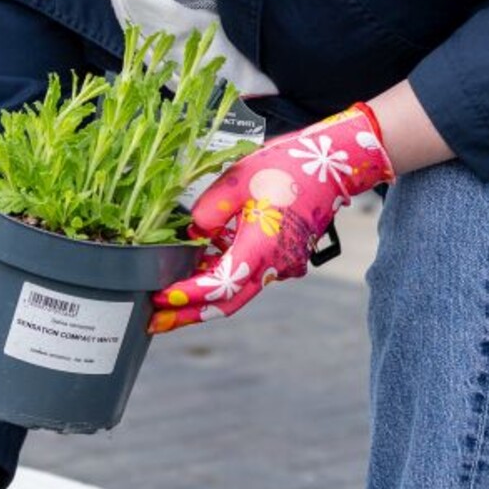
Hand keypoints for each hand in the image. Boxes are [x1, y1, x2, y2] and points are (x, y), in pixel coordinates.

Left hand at [152, 104, 392, 331]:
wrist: (332, 166)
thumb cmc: (288, 167)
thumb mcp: (239, 180)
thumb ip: (209, 210)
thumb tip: (193, 234)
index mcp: (262, 248)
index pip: (219, 285)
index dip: (188, 296)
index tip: (160, 299)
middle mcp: (274, 265)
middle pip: (226, 302)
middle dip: (190, 315)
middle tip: (156, 322)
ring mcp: (282, 265)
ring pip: (238, 291)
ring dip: (206, 296)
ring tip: (170, 298)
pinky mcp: (283, 258)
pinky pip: (250, 275)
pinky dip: (224, 277)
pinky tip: (200, 269)